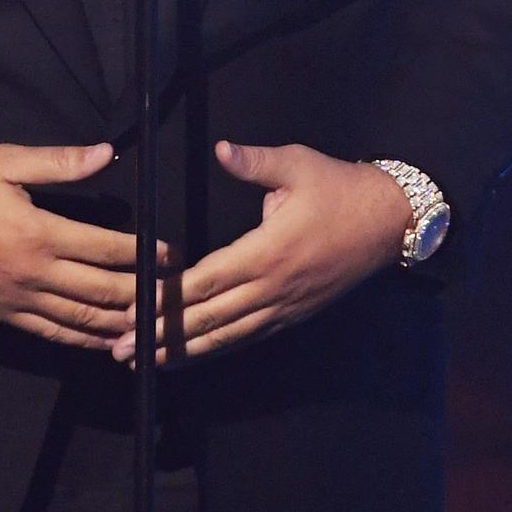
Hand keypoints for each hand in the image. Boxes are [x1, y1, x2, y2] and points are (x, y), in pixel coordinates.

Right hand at [0, 141, 170, 350]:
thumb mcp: (5, 161)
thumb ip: (59, 162)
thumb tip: (106, 154)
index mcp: (38, 232)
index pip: (105, 248)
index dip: (143, 253)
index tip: (170, 255)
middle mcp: (33, 273)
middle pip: (101, 291)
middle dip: (143, 293)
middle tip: (172, 295)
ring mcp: (17, 300)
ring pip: (80, 320)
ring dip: (120, 323)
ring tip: (151, 324)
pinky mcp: (2, 315)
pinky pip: (51, 334)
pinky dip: (83, 340)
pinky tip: (106, 341)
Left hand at [113, 140, 407, 364]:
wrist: (391, 221)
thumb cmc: (340, 188)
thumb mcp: (298, 164)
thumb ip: (255, 161)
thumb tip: (222, 149)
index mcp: (269, 252)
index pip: (207, 281)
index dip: (167, 299)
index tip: (133, 308)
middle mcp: (274, 288)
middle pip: (210, 319)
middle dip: (163, 335)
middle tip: (120, 348)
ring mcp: (285, 306)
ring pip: (228, 336)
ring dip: (184, 350)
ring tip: (145, 361)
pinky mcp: (294, 314)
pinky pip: (248, 336)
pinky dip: (216, 348)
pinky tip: (191, 355)